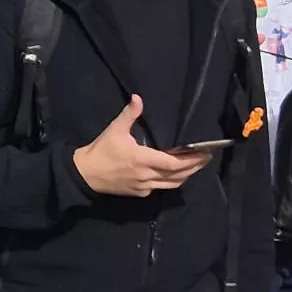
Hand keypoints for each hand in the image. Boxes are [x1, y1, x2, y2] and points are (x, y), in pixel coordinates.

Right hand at [72, 95, 212, 197]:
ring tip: (194, 167)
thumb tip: (138, 97)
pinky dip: (170, 181)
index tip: (205, 153)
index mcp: (143, 159)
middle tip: (206, 159)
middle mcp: (147, 176)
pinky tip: (173, 175)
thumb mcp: (114, 130)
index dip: (192, 160)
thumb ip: (129, 114)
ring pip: (171, 184)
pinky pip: (160, 188)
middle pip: (178, 175)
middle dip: (194, 167)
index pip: (174, 163)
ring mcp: (144, 187)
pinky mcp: (139, 193)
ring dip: (185, 176)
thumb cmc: (102, 150)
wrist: (85, 174)